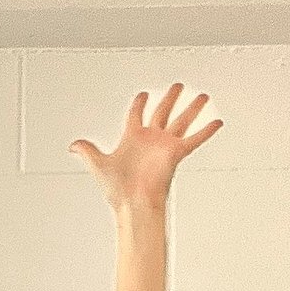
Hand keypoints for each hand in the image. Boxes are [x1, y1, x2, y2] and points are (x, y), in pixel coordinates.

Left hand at [69, 83, 222, 209]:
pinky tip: (216, 122)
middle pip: (163, 112)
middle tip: (178, 87)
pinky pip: (195, 139)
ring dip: (192, 108)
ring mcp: (165, 146)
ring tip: (201, 97)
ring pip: (181, 120)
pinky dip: (206, 131)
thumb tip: (72, 145)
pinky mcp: (176, 153)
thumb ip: (87, 150)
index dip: (140, 103)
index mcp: (133, 138)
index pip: (137, 115)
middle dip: (170, 98)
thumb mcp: (97, 163)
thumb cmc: (118, 189)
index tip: (144, 94)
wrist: (133, 203)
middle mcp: (151, 140)